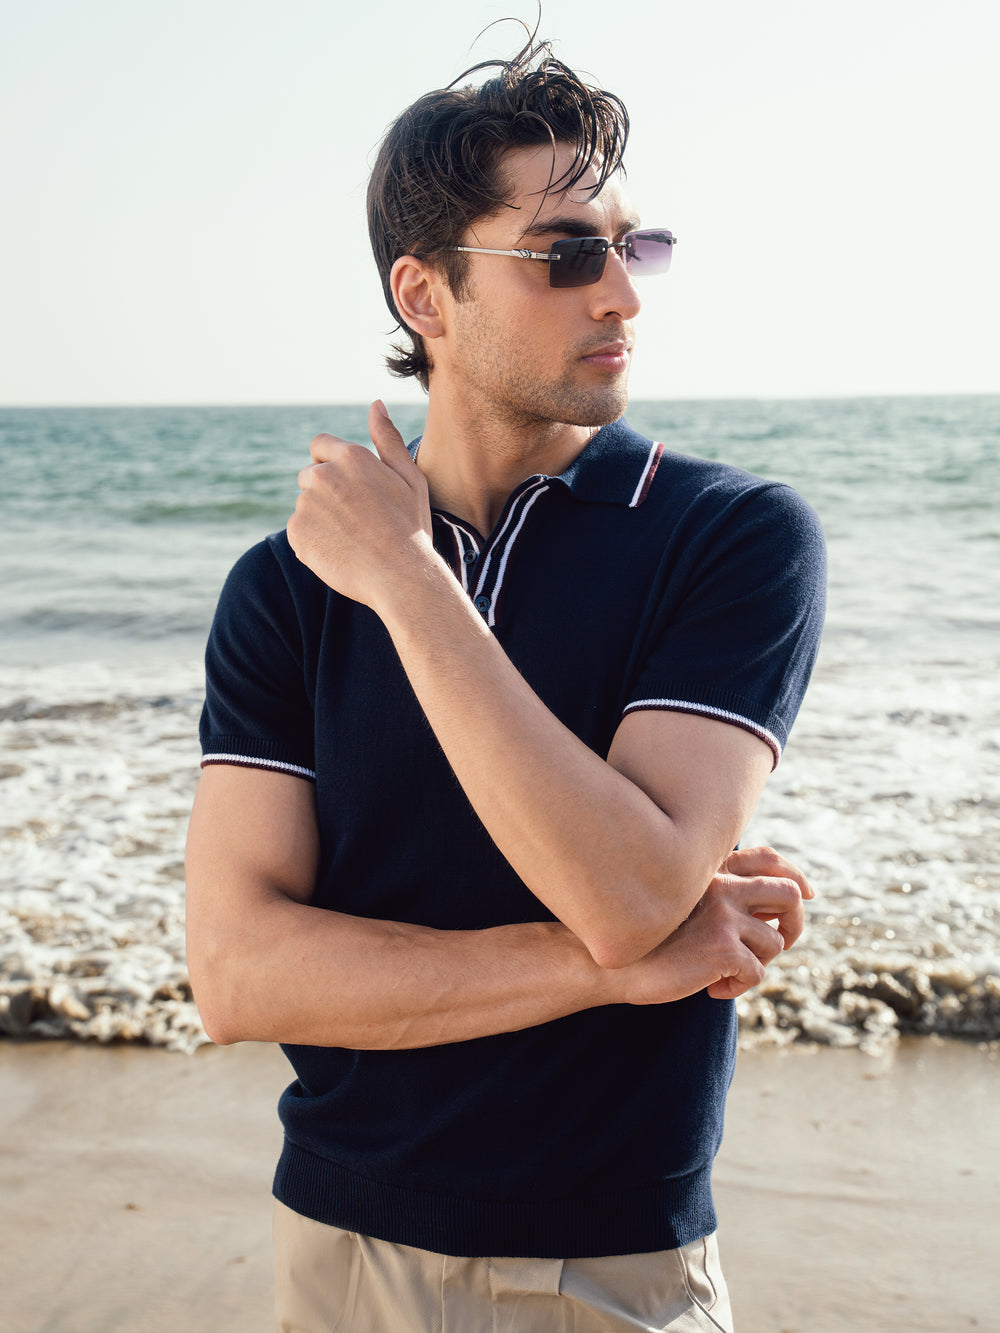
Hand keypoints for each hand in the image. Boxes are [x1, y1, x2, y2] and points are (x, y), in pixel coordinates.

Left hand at [286, 401, 434, 611]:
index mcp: (350, 457)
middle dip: (326, 493)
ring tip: (352, 539)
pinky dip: (314, 541)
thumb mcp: (409, 477)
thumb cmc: (411, 528)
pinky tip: (341, 552)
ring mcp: (306, 505)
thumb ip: (387, 439)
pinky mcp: (297, 534)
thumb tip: (375, 404)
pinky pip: (299, 532)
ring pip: (305, 506)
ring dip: (321, 518)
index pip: (320, 446)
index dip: (333, 465)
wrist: (402, 577)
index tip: (349, 488)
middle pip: (309, 476)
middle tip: (356, 519)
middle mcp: (323, 475)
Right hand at [621, 845, 813, 1004]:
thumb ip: (717, 899)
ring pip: (775, 942)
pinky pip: (756, 973)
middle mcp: (722, 887)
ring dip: (757, 964)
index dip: (794, 875)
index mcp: (712, 873)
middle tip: (780, 942)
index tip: (806, 893)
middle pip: (789, 894)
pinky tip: (711, 989)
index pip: (768, 859)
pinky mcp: (724, 947)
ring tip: (725, 974)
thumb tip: (763, 912)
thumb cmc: (645, 941)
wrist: (609, 962)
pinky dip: (738, 988)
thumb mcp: (682, 908)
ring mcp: (724, 916)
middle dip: (795, 922)